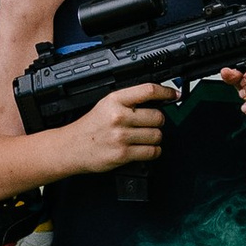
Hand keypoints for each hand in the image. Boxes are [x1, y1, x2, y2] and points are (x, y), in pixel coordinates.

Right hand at [48, 82, 167, 177]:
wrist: (72, 147)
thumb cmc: (90, 127)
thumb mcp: (106, 105)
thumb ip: (130, 101)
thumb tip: (158, 99)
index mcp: (115, 100)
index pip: (148, 91)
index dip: (166, 92)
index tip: (174, 94)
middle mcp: (119, 116)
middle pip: (158, 116)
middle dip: (157, 122)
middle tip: (149, 124)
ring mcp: (121, 136)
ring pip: (157, 135)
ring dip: (154, 138)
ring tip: (143, 138)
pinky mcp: (123, 154)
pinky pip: (152, 152)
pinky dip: (152, 151)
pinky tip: (144, 148)